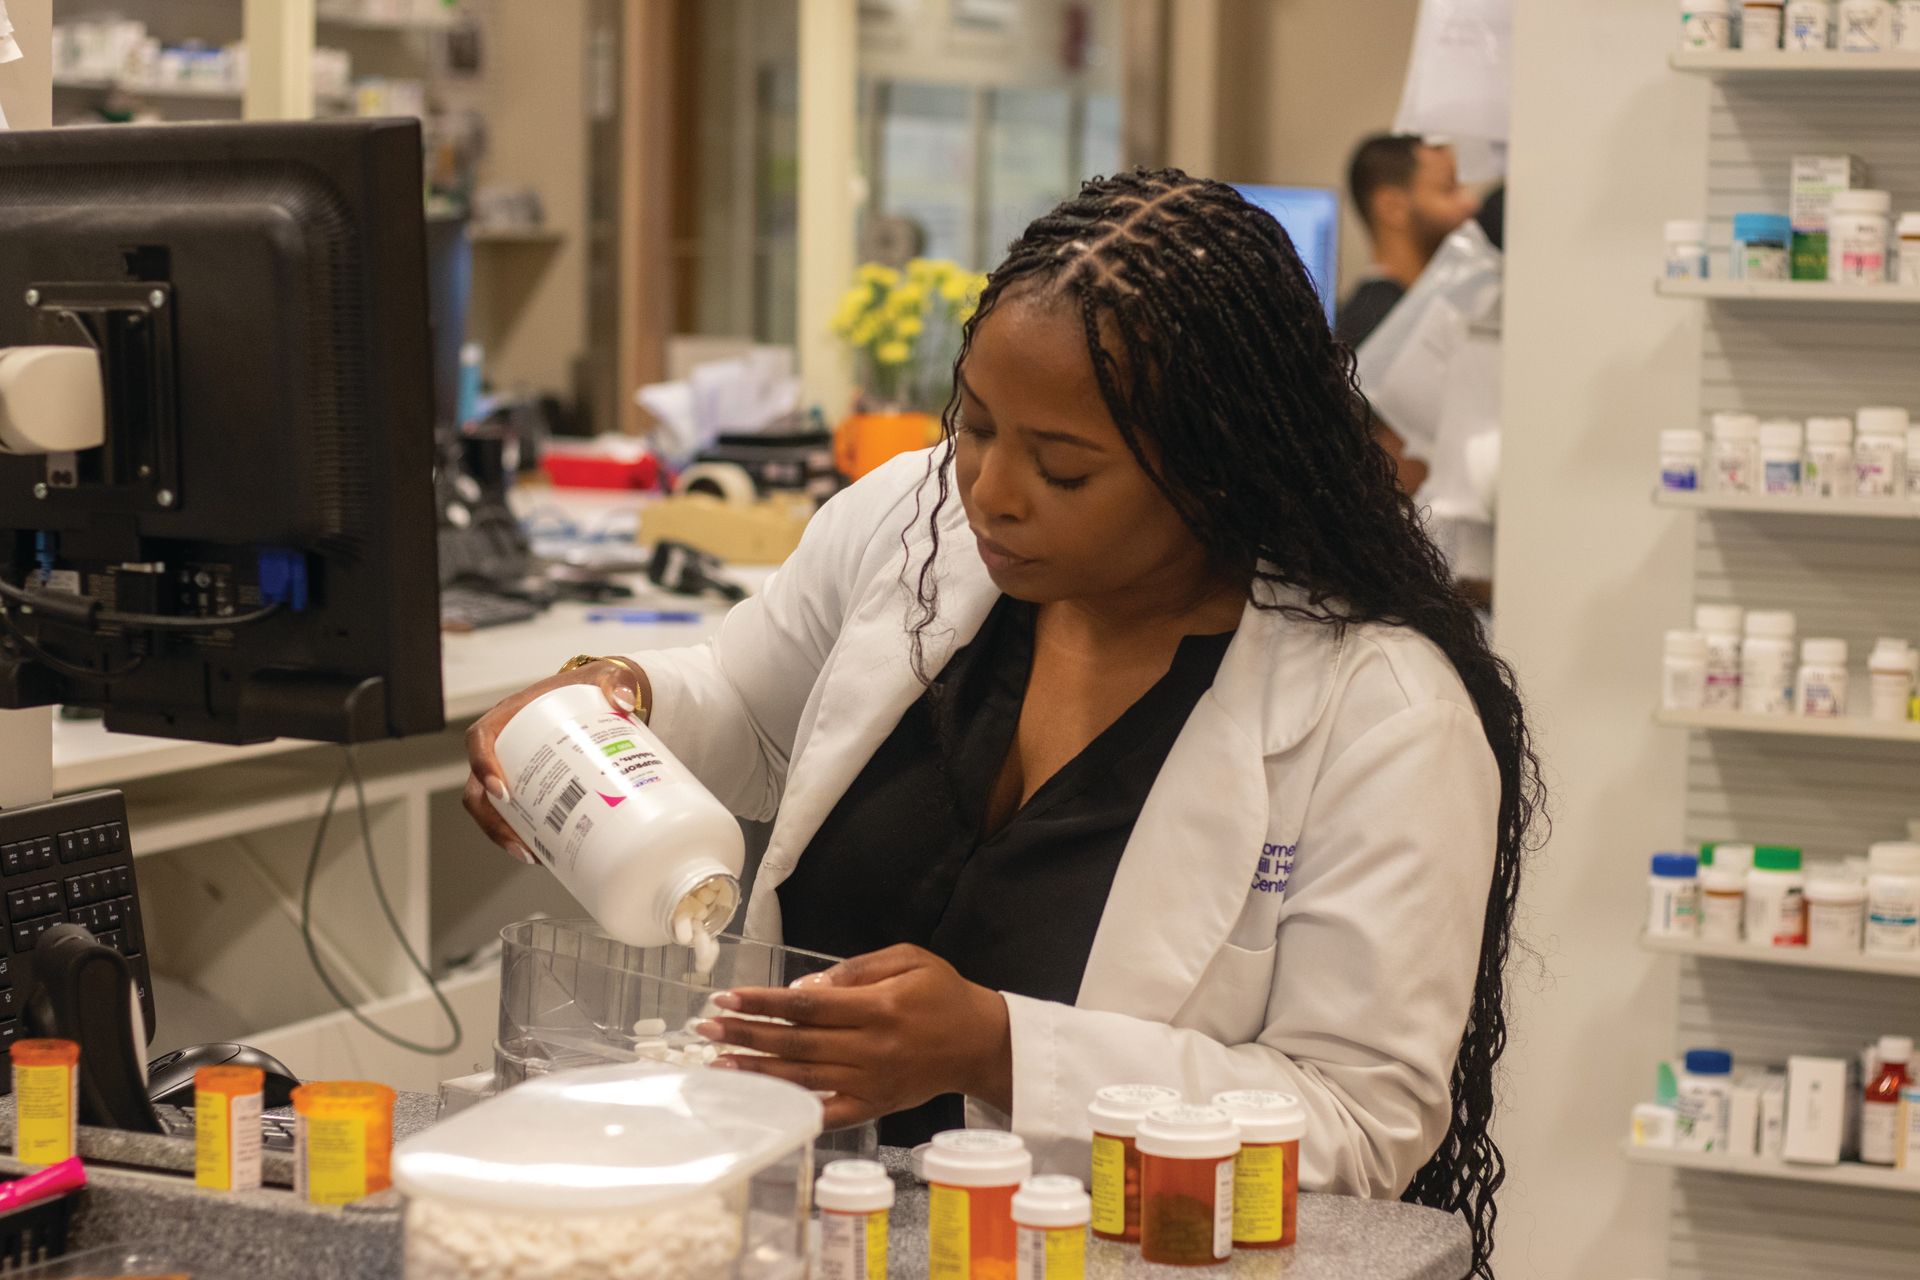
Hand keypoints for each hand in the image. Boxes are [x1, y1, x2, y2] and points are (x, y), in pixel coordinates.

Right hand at [461, 659, 646, 862]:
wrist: (605, 696)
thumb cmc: (595, 685)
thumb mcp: (607, 677)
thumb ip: (618, 682)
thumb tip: (624, 701)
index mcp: (510, 715)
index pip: (480, 739)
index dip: (481, 765)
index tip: (502, 791)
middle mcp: (504, 744)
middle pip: (478, 787)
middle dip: (493, 819)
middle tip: (520, 842)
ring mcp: (514, 767)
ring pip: (492, 807)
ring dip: (505, 834)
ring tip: (532, 855)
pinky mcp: (530, 785)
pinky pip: (516, 813)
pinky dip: (525, 834)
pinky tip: (544, 853)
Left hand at [698, 944, 1012, 1129]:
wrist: (980, 1043)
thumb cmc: (943, 994)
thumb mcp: (908, 959)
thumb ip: (856, 969)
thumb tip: (804, 987)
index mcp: (877, 1007)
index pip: (806, 1005)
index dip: (762, 1002)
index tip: (726, 997)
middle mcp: (870, 1048)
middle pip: (795, 1043)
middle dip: (745, 1034)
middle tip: (706, 1027)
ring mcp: (870, 1082)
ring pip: (802, 1079)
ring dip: (755, 1071)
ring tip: (717, 1063)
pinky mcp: (873, 1106)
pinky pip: (826, 1113)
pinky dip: (791, 1111)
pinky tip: (760, 1103)